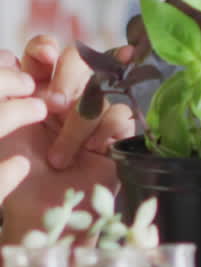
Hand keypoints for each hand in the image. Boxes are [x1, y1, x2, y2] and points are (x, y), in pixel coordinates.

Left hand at [0, 36, 133, 243]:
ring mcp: (94, 113)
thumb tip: (7, 55)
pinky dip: (105, 132)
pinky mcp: (118, 134)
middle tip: (52, 107)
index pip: (44, 51)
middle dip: (65, 80)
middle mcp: (67, 95)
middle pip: (77, 59)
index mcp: (36, 89)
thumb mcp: (5, 132)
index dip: (44, 49)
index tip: (41, 59)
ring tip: (60, 157)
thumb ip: (6, 96)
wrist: (43, 217)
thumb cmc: (20, 179)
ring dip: (76, 125)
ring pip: (99, 90)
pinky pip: (122, 114)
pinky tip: (93, 153)